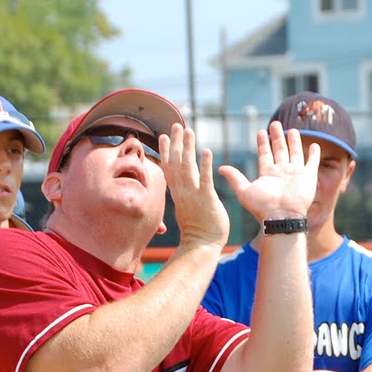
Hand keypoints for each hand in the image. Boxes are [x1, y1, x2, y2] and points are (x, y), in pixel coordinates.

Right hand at [160, 122, 228, 249]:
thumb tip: (182, 190)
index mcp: (178, 193)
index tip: (164, 136)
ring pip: (187, 166)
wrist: (202, 246)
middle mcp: (183, 192)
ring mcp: (193, 195)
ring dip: (187, 147)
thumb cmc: (198, 230)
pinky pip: (204, 179)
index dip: (166, 151)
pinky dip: (204, 165)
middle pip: (175, 162)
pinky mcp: (207, 199)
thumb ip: (184, 196)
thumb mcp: (187, 209)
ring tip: (188, 130)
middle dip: (176, 143)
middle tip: (176, 125)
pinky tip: (206, 151)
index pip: (169, 168)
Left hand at [218, 122, 318, 225]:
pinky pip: (312, 162)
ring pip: (295, 153)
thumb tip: (220, 168)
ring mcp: (296, 174)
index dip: (263, 143)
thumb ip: (234, 178)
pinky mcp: (308, 177)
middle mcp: (282, 172)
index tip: (261, 132)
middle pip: (279, 150)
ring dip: (294, 141)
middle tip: (275, 123)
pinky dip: (314, 154)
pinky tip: (315, 145)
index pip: (265, 154)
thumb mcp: (244, 191)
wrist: (282, 217)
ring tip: (293, 130)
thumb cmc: (262, 207)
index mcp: (268, 174)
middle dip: (277, 137)